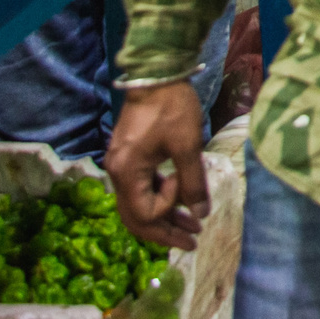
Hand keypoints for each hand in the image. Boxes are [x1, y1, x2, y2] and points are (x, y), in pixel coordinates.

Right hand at [103, 81, 208, 250]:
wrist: (156, 75)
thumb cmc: (172, 107)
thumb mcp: (187, 145)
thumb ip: (193, 183)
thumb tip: (202, 215)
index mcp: (126, 172)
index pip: (145, 212)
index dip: (170, 205)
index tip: (184, 180)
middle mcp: (117, 174)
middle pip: (136, 217)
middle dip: (165, 232)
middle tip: (193, 242)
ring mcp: (121, 166)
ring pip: (139, 205)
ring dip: (165, 218)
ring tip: (193, 228)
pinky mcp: (129, 159)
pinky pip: (141, 189)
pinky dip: (160, 199)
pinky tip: (180, 204)